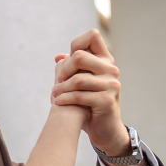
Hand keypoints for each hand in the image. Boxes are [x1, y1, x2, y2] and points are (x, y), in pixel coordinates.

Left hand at [49, 27, 125, 154]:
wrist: (104, 129)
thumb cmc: (89, 103)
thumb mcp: (80, 84)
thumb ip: (71, 69)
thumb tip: (58, 57)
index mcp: (106, 60)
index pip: (92, 36)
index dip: (76, 45)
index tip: (68, 62)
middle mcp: (111, 69)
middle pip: (80, 56)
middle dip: (63, 70)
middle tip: (57, 83)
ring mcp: (112, 85)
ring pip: (77, 79)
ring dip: (61, 89)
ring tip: (53, 95)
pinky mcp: (107, 101)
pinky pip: (80, 96)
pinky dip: (65, 99)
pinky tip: (58, 103)